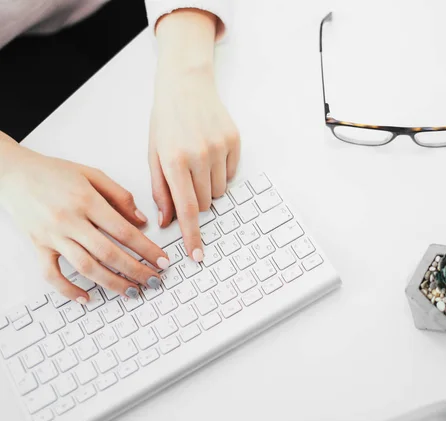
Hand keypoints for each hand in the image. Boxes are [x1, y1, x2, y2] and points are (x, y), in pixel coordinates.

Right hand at [0, 139, 169, 303]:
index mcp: (87, 201)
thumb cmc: (55, 172)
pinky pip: (52, 274)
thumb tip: (141, 222)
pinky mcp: (38, 246)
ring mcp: (52, 236)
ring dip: (111, 283)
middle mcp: (70, 221)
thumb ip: (120, 196)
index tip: (162, 261)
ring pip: (86, 266)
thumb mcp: (93, 174)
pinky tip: (86, 298)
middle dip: (136, 270)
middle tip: (154, 281)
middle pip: (109, 253)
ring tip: (131, 291)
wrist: (14, 173)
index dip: (147, 249)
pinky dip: (68, 289)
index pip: (124, 231)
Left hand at [149, 9, 239, 262]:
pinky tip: (210, 152)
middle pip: (204, 203)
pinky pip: (231, 175)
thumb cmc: (166, 120)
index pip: (186, 209)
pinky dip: (221, 172)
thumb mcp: (154, 154)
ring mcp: (220, 148)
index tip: (197, 255)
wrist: (186, 85)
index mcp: (174, 160)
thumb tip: (168, 221)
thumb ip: (160, 190)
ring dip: (208, 186)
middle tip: (186, 178)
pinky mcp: (235, 142)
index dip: (192, 236)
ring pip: (219, 192)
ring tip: (198, 161)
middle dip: (194, 200)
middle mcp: (199, 155)